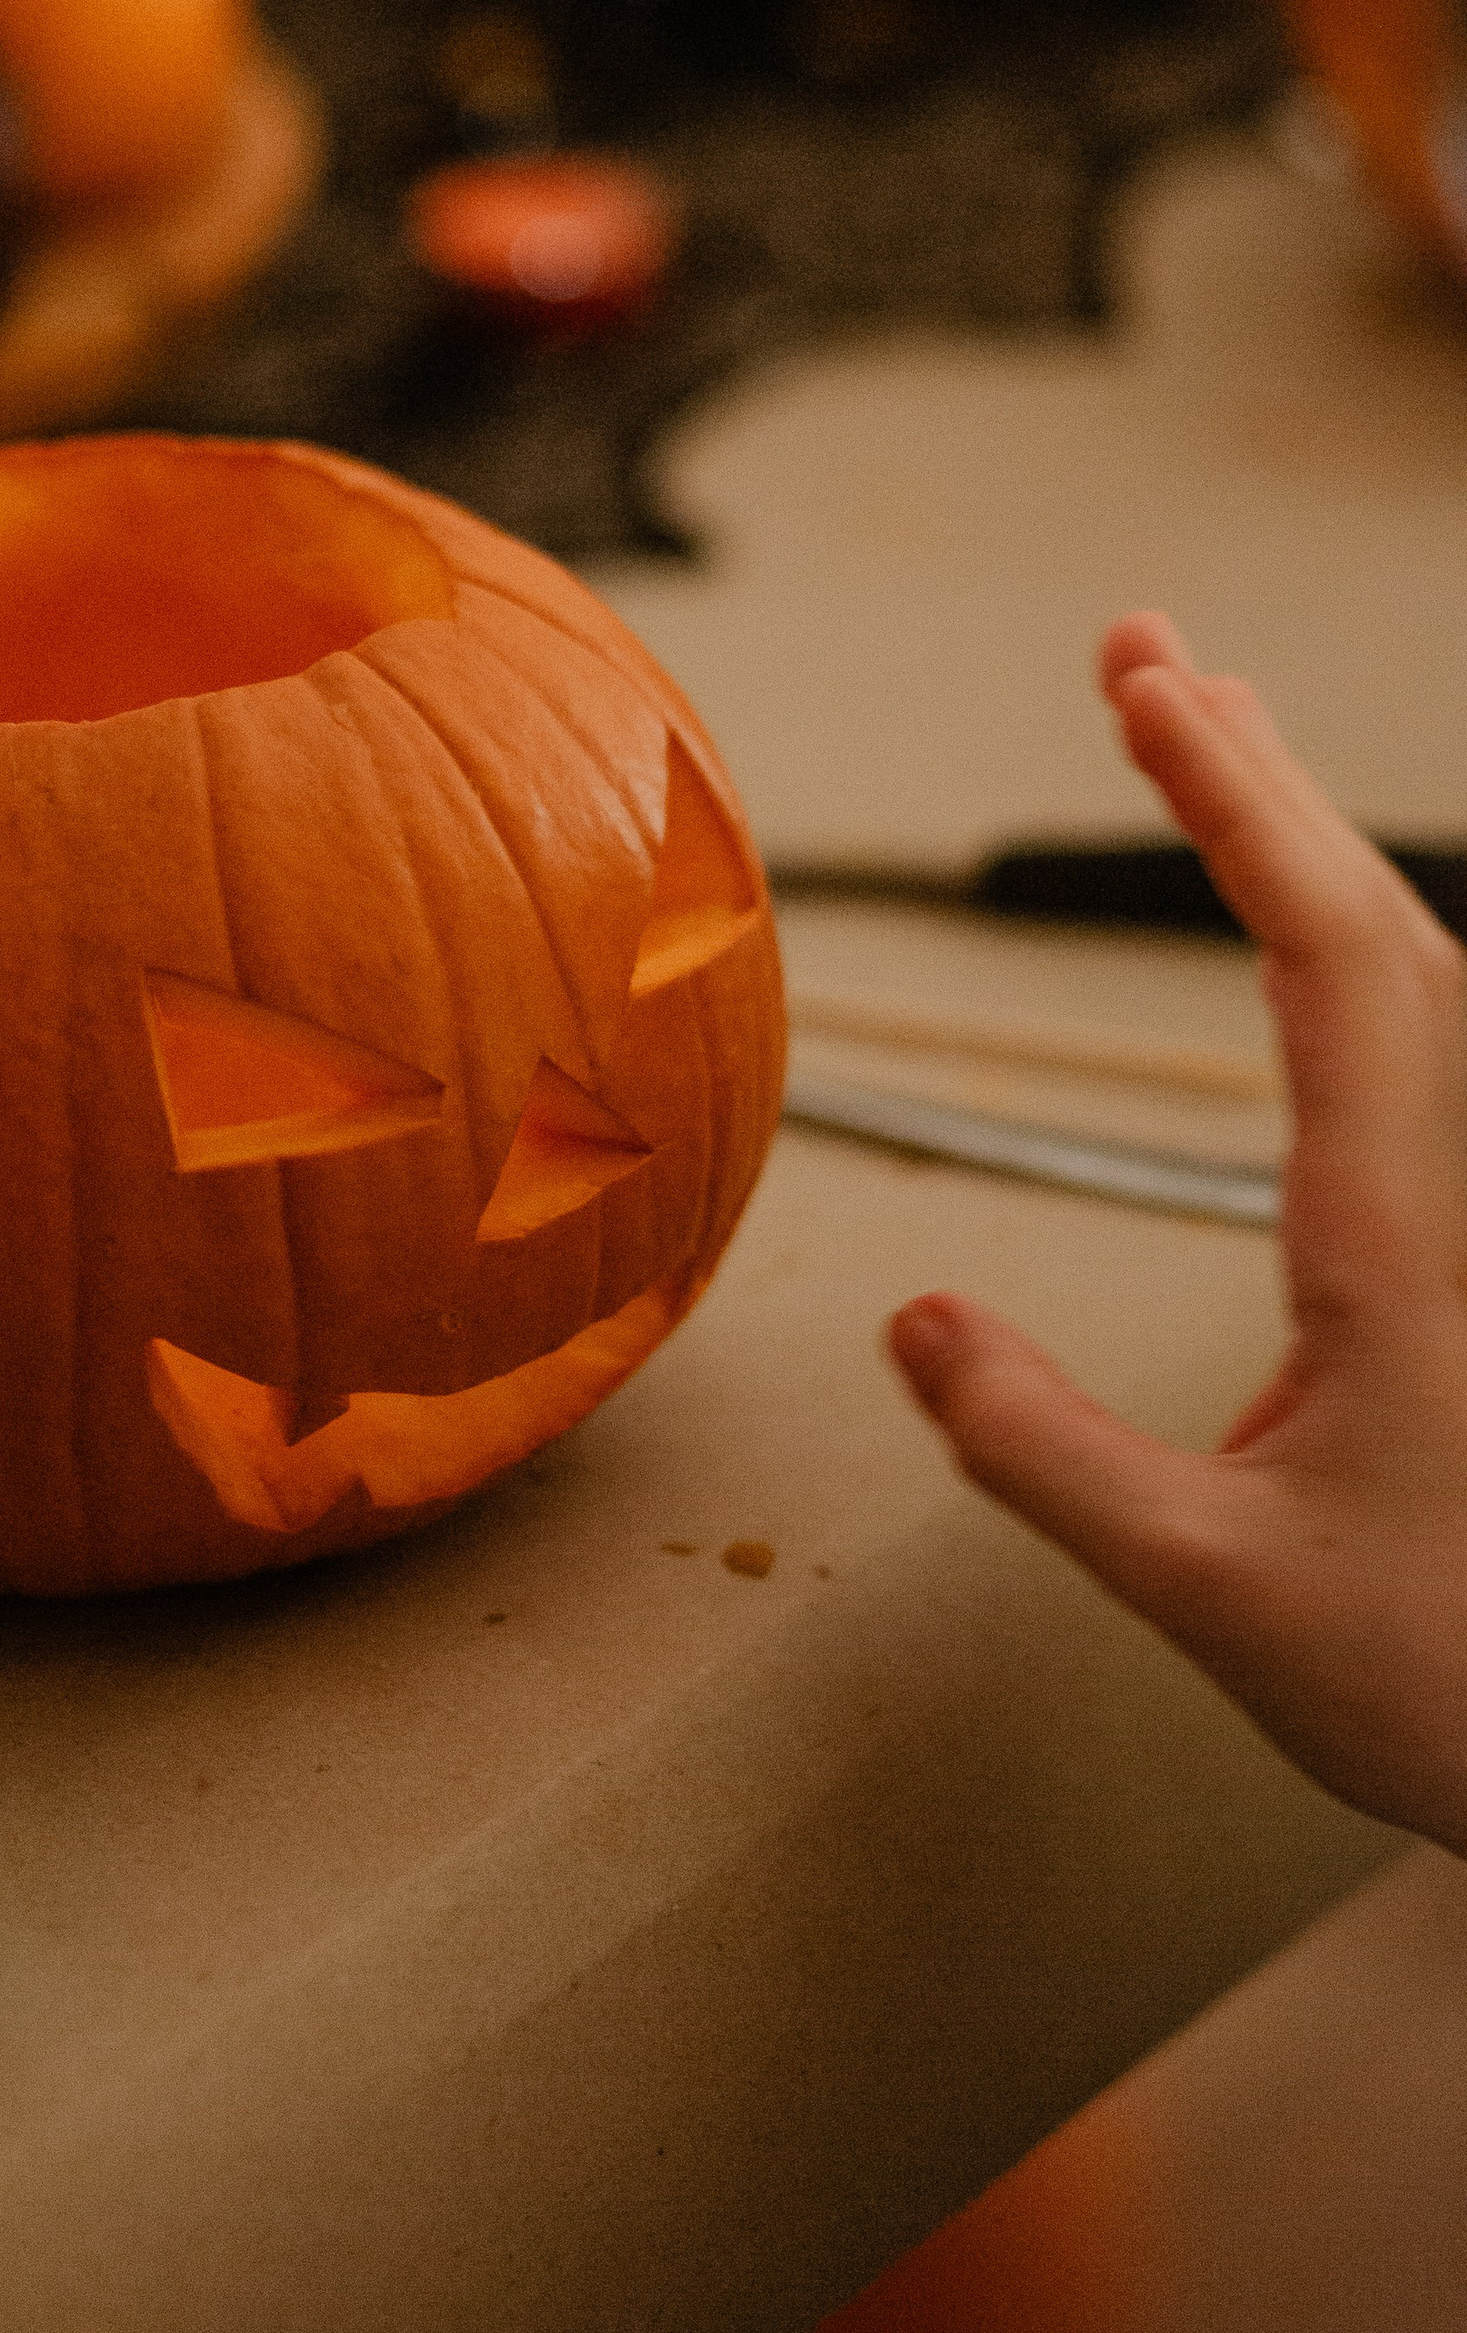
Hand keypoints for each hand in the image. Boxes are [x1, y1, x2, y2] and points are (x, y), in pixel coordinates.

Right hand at [888, 610, 1466, 1846]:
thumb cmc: (1448, 1686)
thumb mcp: (1212, 1594)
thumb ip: (1051, 1456)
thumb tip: (920, 1325)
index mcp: (1397, 1248)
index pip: (1328, 973)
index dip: (1241, 814)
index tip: (1152, 688)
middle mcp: (1454, 1205)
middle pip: (1382, 929)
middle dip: (1259, 774)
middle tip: (1147, 647)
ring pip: (1416, 982)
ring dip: (1306, 845)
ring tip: (1207, 737)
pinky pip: (1417, 1058)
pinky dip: (1344, 951)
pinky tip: (1306, 941)